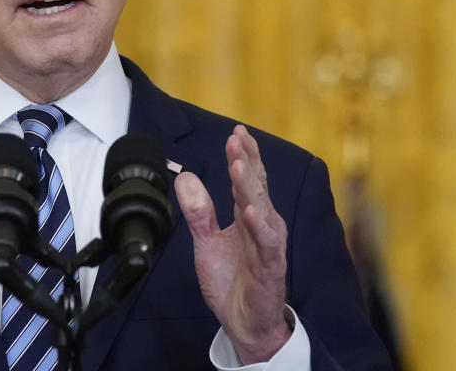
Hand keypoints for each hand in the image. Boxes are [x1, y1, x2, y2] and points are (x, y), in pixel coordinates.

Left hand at [175, 125, 289, 363]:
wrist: (243, 322)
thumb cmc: (232, 281)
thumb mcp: (206, 242)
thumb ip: (198, 211)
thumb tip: (186, 178)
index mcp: (249, 216)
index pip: (248, 180)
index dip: (243, 156)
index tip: (235, 133)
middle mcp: (263, 225)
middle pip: (256, 187)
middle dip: (246, 161)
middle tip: (237, 138)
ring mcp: (268, 245)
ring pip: (262, 209)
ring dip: (250, 187)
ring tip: (239, 165)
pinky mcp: (269, 266)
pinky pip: (266, 243)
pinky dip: (258, 226)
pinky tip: (250, 211)